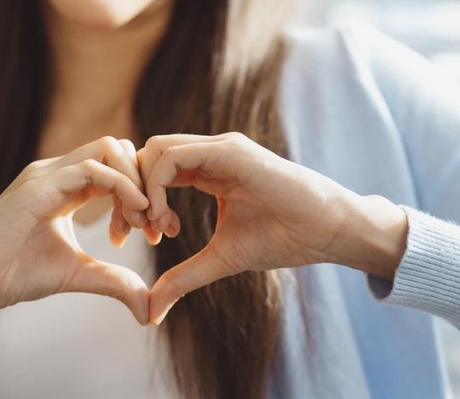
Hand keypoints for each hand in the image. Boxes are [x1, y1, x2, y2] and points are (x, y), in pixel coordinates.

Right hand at [0, 136, 157, 324]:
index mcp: (66, 185)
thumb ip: (112, 280)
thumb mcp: (76, 273)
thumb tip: (148, 308)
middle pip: (119, 148)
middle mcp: (57, 171)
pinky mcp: (37, 187)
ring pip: (109, 149)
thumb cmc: (11, 273)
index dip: (143, 194)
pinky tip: (130, 219)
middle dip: (146, 183)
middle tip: (153, 227)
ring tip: (143, 224)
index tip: (153, 233)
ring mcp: (46, 175)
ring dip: (137, 183)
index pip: (118, 166)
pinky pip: (91, 169)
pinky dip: (121, 187)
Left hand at [137, 132, 404, 323]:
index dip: (138, 201)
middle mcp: (210, 152)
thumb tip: (150, 311)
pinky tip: (167, 220)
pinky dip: (157, 187)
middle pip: (147, 155)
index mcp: (207, 169)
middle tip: (139, 232)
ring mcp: (220, 148)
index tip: (143, 237)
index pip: (155, 169)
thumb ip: (183, 277)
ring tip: (159, 229)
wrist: (328, 231)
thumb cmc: (283, 239)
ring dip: (143, 190)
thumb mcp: (220, 259)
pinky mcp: (229, 152)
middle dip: (132, 193)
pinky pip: (173, 157)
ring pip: (155, 151)